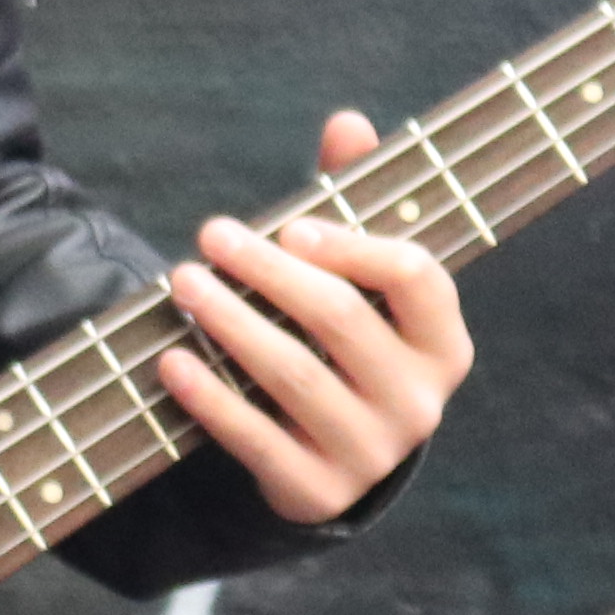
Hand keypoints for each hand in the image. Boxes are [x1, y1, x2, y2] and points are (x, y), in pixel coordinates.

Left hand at [145, 109, 472, 525]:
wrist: (334, 458)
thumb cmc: (343, 346)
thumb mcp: (357, 281)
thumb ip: (354, 202)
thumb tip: (348, 123)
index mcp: (442, 342)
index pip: (417, 278)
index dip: (354, 247)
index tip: (291, 225)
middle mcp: (419, 401)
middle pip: (342, 320)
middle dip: (269, 272)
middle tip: (210, 235)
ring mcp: (372, 452)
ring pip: (295, 376)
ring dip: (232, 323)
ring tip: (182, 282)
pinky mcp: (319, 492)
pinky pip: (258, 439)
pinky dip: (210, 397)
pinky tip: (171, 359)